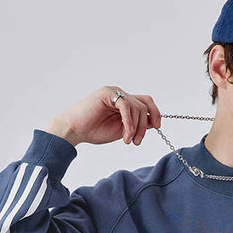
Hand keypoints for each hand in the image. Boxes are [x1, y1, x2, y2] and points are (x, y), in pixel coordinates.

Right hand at [46, 86, 161, 146]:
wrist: (75, 130)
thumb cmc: (95, 131)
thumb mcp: (122, 130)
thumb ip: (136, 125)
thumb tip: (153, 122)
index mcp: (124, 103)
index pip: (145, 102)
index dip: (155, 113)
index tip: (157, 127)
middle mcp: (120, 95)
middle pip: (144, 104)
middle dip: (145, 125)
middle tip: (138, 140)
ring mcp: (114, 92)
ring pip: (137, 107)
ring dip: (136, 127)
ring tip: (129, 140)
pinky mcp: (107, 93)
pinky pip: (126, 105)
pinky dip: (129, 121)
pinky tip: (126, 134)